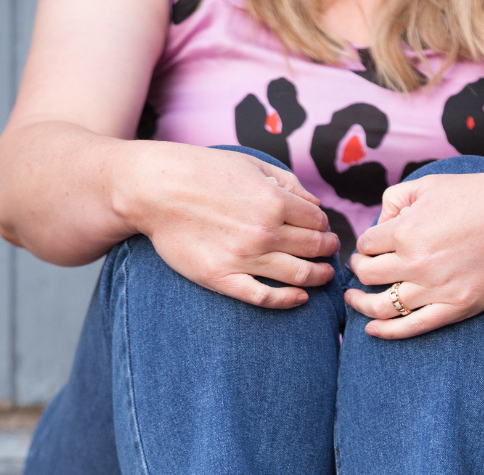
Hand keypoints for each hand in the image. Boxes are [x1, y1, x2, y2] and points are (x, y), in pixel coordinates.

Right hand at [120, 142, 339, 307]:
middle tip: (329, 251)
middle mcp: (264, 232)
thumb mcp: (250, 164)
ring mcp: (244, 259)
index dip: (324, 225)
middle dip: (327, 250)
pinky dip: (290, 300)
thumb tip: (316, 205)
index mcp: (274, 201)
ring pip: (299, 276)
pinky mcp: (224, 279)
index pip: (318, 220)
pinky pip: (266, 298)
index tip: (322, 230)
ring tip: (323, 274)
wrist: (154, 190)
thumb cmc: (201, 172)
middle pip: (314, 249)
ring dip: (319, 276)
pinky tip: (300, 297)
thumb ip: (287, 184)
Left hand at [344, 170, 483, 337]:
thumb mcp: (430, 184)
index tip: (368, 248)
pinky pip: (410, 327)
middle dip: (357, 271)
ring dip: (360, 304)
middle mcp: (416, 262)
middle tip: (359, 269)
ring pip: (380, 306)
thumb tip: (378, 225)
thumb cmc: (478, 196)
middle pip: (366, 275)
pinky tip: (371, 329)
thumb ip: (395, 200)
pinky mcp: (454, 308)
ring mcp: (435, 289)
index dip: (363, 245)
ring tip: (355, 300)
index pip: (365, 244)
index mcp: (406, 230)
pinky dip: (385, 332)